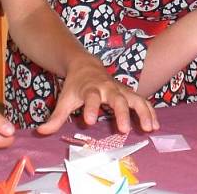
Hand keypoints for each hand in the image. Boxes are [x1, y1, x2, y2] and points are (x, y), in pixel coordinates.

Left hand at [37, 54, 158, 134]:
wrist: (86, 65)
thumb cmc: (75, 86)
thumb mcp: (64, 100)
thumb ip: (55, 117)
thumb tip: (41, 132)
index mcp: (90, 89)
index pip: (90, 97)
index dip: (90, 108)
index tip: (90, 121)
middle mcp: (107, 88)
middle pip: (116, 98)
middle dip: (121, 113)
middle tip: (124, 129)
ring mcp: (120, 89)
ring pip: (135, 98)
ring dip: (143, 112)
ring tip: (149, 128)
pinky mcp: (129, 93)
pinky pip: (142, 101)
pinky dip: (150, 112)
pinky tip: (155, 125)